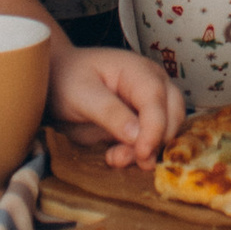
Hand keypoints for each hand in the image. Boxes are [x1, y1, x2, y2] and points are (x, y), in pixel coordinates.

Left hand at [48, 41, 182, 168]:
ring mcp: (150, 105)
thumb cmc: (68, 80)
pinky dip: (139, 154)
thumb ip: (110, 113)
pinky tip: (116, 156)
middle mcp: (153, 86)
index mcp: (139, 71)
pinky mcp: (142, 123)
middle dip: (154, 142)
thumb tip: (137, 135)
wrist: (58, 82)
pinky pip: (152, 142)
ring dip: (147, 151)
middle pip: (172, 116)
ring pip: (167, 132)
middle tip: (123, 158)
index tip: (142, 152)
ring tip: (115, 158)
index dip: (154, 129)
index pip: (157, 100)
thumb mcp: (82, 94)